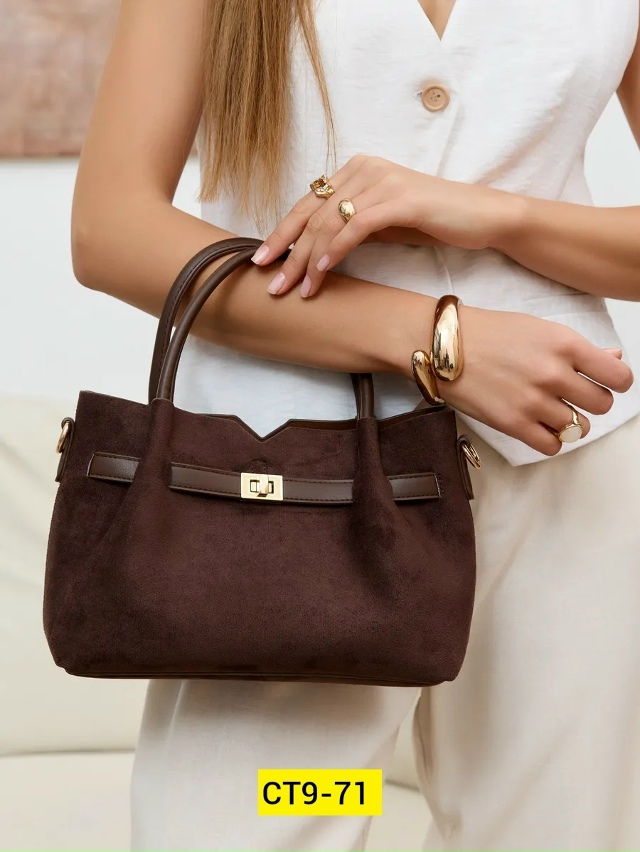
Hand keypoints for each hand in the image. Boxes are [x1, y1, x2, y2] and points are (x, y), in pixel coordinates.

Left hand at [251, 154, 512, 296]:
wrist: (481, 216)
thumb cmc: (432, 222)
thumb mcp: (382, 222)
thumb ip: (350, 226)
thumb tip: (313, 250)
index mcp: (355, 170)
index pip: (308, 205)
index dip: (281, 234)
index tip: (260, 262)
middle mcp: (364, 168)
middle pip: (311, 213)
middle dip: (287, 251)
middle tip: (271, 284)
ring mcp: (382, 181)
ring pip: (330, 222)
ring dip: (308, 259)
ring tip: (297, 290)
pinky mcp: (400, 199)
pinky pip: (356, 227)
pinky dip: (335, 251)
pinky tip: (323, 272)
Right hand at [440, 306, 633, 454]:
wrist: (443, 346)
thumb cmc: (489, 333)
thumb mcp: (538, 329)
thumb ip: (578, 348)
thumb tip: (613, 359)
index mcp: (564, 343)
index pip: (618, 376)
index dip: (616, 382)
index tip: (606, 383)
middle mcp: (553, 373)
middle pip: (601, 404)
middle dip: (590, 402)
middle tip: (571, 396)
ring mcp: (533, 401)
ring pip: (578, 428)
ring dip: (569, 421)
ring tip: (549, 410)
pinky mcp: (513, 424)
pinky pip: (552, 446)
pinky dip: (551, 440)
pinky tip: (538, 426)